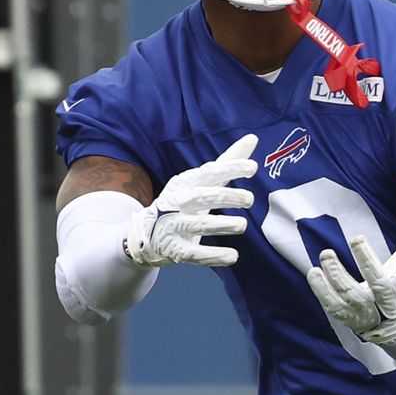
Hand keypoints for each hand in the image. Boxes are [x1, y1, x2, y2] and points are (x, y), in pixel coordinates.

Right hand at [124, 134, 257, 266]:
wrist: (142, 234)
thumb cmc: (182, 202)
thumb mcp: (201, 181)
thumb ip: (227, 163)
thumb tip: (253, 138)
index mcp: (185, 183)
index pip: (209, 172)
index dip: (230, 168)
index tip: (253, 167)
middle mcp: (176, 202)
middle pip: (202, 197)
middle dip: (226, 197)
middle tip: (250, 199)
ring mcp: (172, 226)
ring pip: (197, 225)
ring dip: (221, 225)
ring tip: (242, 225)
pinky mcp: (173, 249)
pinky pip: (193, 253)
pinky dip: (213, 256)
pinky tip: (233, 256)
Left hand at [307, 203, 395, 342]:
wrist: (395, 325)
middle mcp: (388, 304)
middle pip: (378, 285)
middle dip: (367, 262)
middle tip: (357, 237)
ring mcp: (368, 313)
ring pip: (352, 297)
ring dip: (337, 275)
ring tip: (325, 254)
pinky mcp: (349, 318)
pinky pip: (334, 306)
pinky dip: (322, 291)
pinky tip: (314, 271)